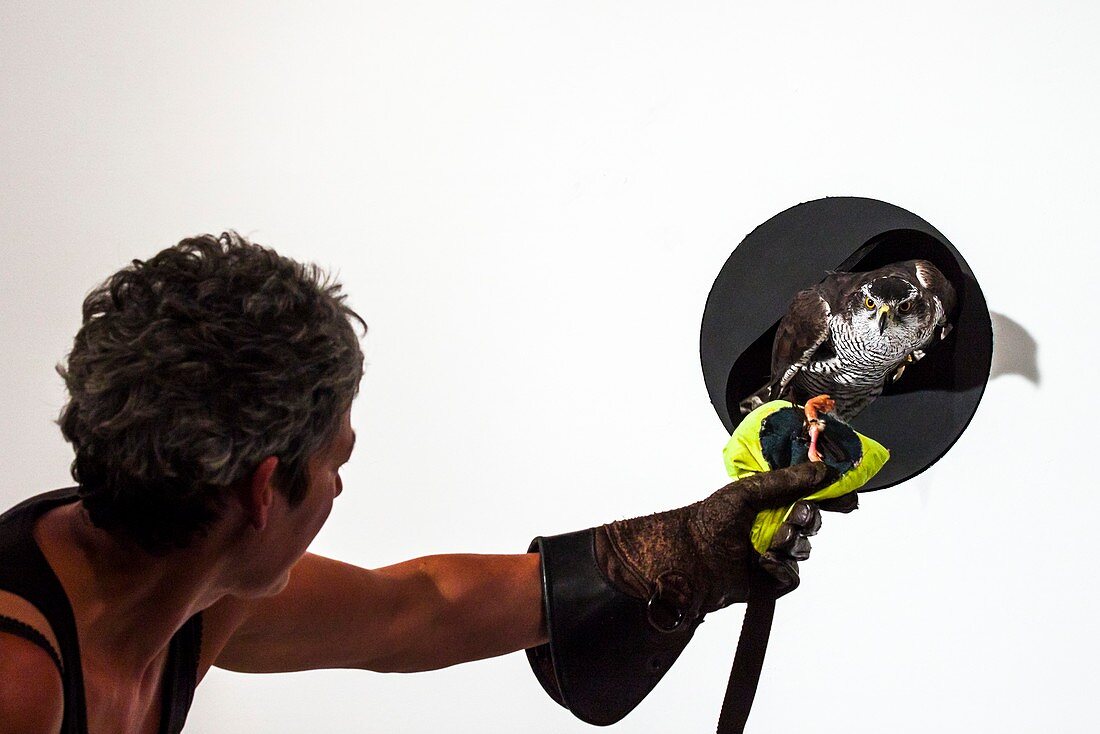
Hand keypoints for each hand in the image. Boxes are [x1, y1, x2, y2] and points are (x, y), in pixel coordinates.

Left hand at [593, 462, 835, 631]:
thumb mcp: (748, 491)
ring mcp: (773, 553)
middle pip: (812, 521)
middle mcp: (772, 525)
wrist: (690, 558)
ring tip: (770, 541)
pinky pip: (792, 574)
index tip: (846, 495)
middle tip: (796, 515)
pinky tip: (760, 562)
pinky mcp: (771, 580)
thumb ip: (786, 481)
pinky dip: (779, 566)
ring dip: (791, 542)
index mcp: (767, 501)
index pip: (807, 495)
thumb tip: (822, 469)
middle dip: (808, 518)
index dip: (828, 495)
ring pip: (804, 548)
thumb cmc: (710, 520)